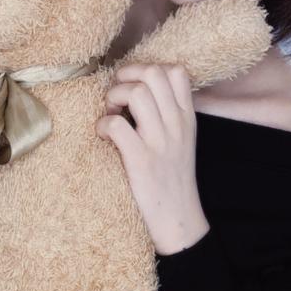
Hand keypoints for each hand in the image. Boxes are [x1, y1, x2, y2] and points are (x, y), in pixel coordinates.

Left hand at [95, 63, 209, 255]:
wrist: (179, 221)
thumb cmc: (173, 178)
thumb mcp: (182, 140)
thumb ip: (170, 114)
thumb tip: (141, 89)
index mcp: (187, 118)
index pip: (177, 71)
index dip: (147, 69)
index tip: (134, 86)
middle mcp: (176, 124)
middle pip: (153, 73)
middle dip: (126, 77)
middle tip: (116, 98)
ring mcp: (159, 141)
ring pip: (136, 92)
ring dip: (113, 98)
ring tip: (110, 114)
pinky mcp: (141, 160)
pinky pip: (117, 125)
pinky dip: (103, 125)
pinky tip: (104, 136)